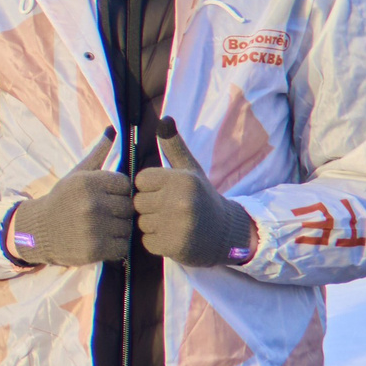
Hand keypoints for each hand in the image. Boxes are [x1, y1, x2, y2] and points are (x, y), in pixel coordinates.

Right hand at [4, 130, 133, 266]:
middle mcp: (90, 203)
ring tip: (101, 228)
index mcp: (87, 182)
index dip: (118, 192)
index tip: (104, 197)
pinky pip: (122, 246)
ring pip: (127, 227)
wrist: (35, 231)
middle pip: (128, 207)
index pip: (125, 184)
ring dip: (118, 229)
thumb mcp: (76, 175)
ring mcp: (92, 228)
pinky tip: (101, 241)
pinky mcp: (94, 249)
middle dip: (119, 211)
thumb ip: (97, 154)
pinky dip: (115, 246)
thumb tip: (113, 129)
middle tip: (103, 215)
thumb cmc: (62, 200)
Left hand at [137, 117, 257, 267]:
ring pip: (140, 222)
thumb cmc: (202, 198)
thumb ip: (174, 146)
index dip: (148, 187)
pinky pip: (146, 242)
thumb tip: (164, 119)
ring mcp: (177, 225)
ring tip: (171, 224)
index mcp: (181, 179)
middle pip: (138, 202)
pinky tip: (172, 237)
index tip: (165, 192)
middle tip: (169, 210)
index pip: (140, 180)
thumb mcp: (191, 170)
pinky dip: (155, 242)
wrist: (228, 234)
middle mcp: (180, 201)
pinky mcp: (175, 246)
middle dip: (149, 207)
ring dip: (151, 225)